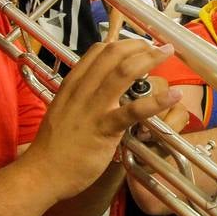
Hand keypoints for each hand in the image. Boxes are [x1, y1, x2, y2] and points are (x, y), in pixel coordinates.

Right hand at [21, 40, 180, 201]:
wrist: (42, 172)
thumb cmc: (55, 145)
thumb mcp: (64, 109)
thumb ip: (81, 95)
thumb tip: (100, 87)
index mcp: (73, 83)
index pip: (98, 51)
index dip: (122, 43)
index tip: (139, 45)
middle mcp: (83, 89)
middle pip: (113, 54)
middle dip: (140, 45)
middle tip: (158, 47)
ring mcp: (94, 108)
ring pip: (124, 72)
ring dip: (149, 59)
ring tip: (167, 54)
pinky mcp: (104, 128)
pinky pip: (134, 110)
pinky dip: (157, 101)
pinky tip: (174, 95)